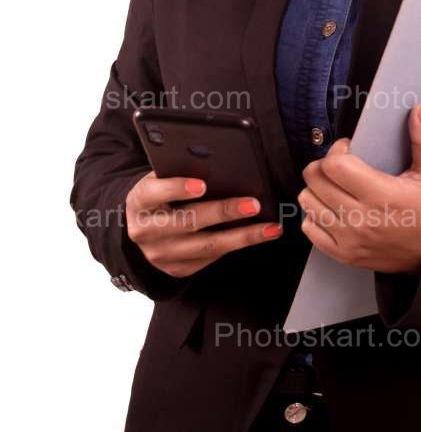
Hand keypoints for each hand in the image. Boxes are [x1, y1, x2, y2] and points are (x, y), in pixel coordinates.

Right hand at [125, 173, 283, 278]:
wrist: (141, 225)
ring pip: (206, 246)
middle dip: (224, 212)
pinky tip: (258, 236)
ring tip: (270, 227)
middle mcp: (146, 230)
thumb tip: (218, 162)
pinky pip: (210, 258)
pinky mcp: (176, 269)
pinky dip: (236, 246)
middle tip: (254, 204)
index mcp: (140, 200)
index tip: (202, 184)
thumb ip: (180, 170)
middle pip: (188, 221)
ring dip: (242, 236)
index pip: (154, 193)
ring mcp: (160, 254)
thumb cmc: (160, 192)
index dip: (177, 188)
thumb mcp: (160, 178)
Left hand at [297, 103, 420, 273]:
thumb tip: (419, 110)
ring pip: (307, 201)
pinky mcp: (342, 254)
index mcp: (380, 195)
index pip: (334, 165)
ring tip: (337, 186)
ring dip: (317, 188)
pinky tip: (333, 207)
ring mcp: (348, 239)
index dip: (337, 150)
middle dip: (324, 165)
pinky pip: (308, 227)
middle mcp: (359, 219)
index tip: (349, 149)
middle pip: (314, 179)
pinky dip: (315, 214)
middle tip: (341, 165)